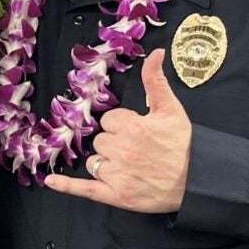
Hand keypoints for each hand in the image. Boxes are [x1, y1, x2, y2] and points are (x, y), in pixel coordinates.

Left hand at [45, 49, 191, 212]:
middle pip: (101, 140)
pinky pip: (84, 189)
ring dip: (105, 162)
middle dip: (115, 143)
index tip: (139, 132)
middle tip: (138, 151)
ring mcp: (117, 175)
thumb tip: (155, 53)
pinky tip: (50, 182)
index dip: (122, 125)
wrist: (198, 181)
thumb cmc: (184, 144)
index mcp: (133, 127)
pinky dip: (66, 186)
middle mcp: (122, 150)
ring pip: (94, 161)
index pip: (109, 120)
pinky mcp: (115, 196)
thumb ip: (156, 81)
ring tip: (130, 168)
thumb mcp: (171, 109)